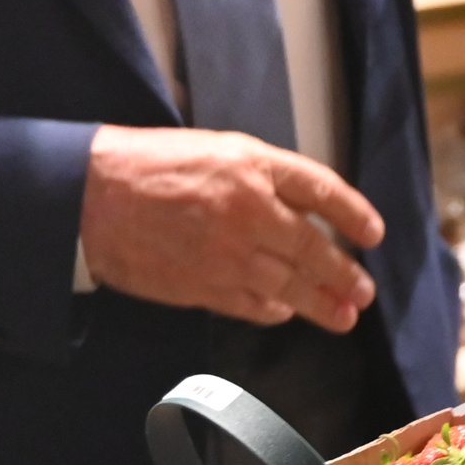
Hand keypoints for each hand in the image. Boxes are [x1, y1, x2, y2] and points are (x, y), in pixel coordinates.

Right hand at [81, 126, 385, 330]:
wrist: (90, 196)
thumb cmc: (150, 165)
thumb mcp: (216, 149)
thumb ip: (263, 176)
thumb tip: (305, 208)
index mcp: (253, 165)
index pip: (322, 190)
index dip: (353, 214)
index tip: (373, 234)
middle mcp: (249, 209)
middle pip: (313, 247)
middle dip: (344, 273)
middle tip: (364, 291)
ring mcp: (228, 253)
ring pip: (288, 285)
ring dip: (321, 303)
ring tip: (344, 315)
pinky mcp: (203, 286)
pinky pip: (252, 305)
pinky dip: (274, 311)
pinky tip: (285, 312)